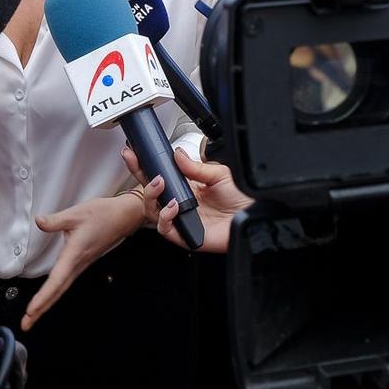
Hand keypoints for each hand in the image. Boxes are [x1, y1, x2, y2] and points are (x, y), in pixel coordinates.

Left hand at [22, 193, 145, 329]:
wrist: (124, 217)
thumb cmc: (102, 215)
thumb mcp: (76, 214)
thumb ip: (55, 220)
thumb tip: (38, 221)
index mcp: (74, 254)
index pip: (56, 281)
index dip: (43, 297)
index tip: (31, 310)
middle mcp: (78, 264)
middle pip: (57, 292)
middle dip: (41, 310)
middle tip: (26, 324)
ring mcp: (80, 266)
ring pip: (61, 289)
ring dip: (46, 304)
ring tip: (32, 316)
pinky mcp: (81, 263)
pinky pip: (65, 283)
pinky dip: (53, 293)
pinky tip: (47, 298)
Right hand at [122, 145, 251, 252]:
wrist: (254, 215)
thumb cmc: (241, 199)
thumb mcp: (218, 174)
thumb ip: (195, 167)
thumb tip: (177, 154)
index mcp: (186, 188)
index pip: (159, 176)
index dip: (144, 166)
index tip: (134, 153)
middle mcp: (180, 204)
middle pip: (150, 193)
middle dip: (140, 177)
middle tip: (139, 164)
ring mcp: (181, 220)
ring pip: (152, 211)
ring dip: (151, 196)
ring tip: (160, 184)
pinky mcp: (186, 236)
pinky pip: (165, 229)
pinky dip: (165, 217)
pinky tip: (173, 206)